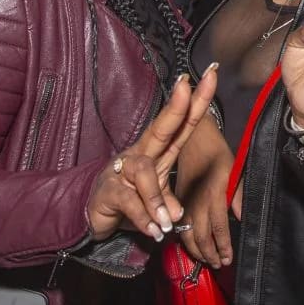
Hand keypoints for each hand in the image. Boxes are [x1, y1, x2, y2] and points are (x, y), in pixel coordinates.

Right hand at [86, 67, 216, 241]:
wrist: (93, 215)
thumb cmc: (131, 199)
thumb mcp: (157, 198)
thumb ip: (169, 200)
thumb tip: (177, 214)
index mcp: (158, 152)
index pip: (181, 123)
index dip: (196, 100)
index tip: (210, 74)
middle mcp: (141, 155)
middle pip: (161, 127)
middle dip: (176, 106)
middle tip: (187, 86)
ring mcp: (123, 171)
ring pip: (145, 171)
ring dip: (158, 199)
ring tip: (167, 223)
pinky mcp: (110, 191)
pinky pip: (131, 201)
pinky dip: (145, 218)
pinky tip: (154, 231)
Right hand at [173, 115, 235, 268]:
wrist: (194, 140)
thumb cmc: (218, 154)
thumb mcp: (235, 172)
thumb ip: (238, 197)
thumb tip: (243, 219)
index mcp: (214, 195)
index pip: (219, 229)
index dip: (223, 247)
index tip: (228, 259)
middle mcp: (197, 203)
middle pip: (201, 237)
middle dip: (210, 254)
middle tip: (218, 264)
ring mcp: (184, 204)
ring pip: (187, 236)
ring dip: (197, 251)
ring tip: (207, 260)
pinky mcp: (176, 203)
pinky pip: (180, 228)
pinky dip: (185, 241)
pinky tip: (192, 247)